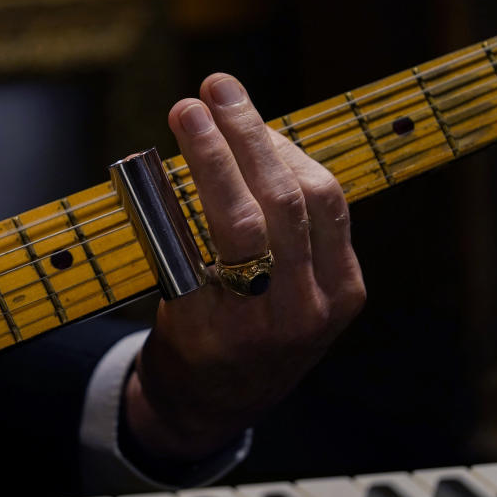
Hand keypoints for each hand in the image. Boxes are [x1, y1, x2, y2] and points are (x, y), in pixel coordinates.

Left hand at [123, 73, 365, 461]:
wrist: (210, 407)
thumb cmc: (254, 331)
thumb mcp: (295, 290)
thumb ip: (289, 230)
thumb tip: (251, 137)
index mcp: (341, 289)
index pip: (324, 197)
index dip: (283, 144)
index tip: (243, 109)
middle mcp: (309, 308)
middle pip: (288, 199)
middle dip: (250, 134)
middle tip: (216, 89)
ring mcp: (260, 325)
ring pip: (246, 222)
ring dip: (215, 158)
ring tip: (188, 114)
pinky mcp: (207, 333)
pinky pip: (190, 256)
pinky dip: (174, 208)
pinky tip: (154, 175)